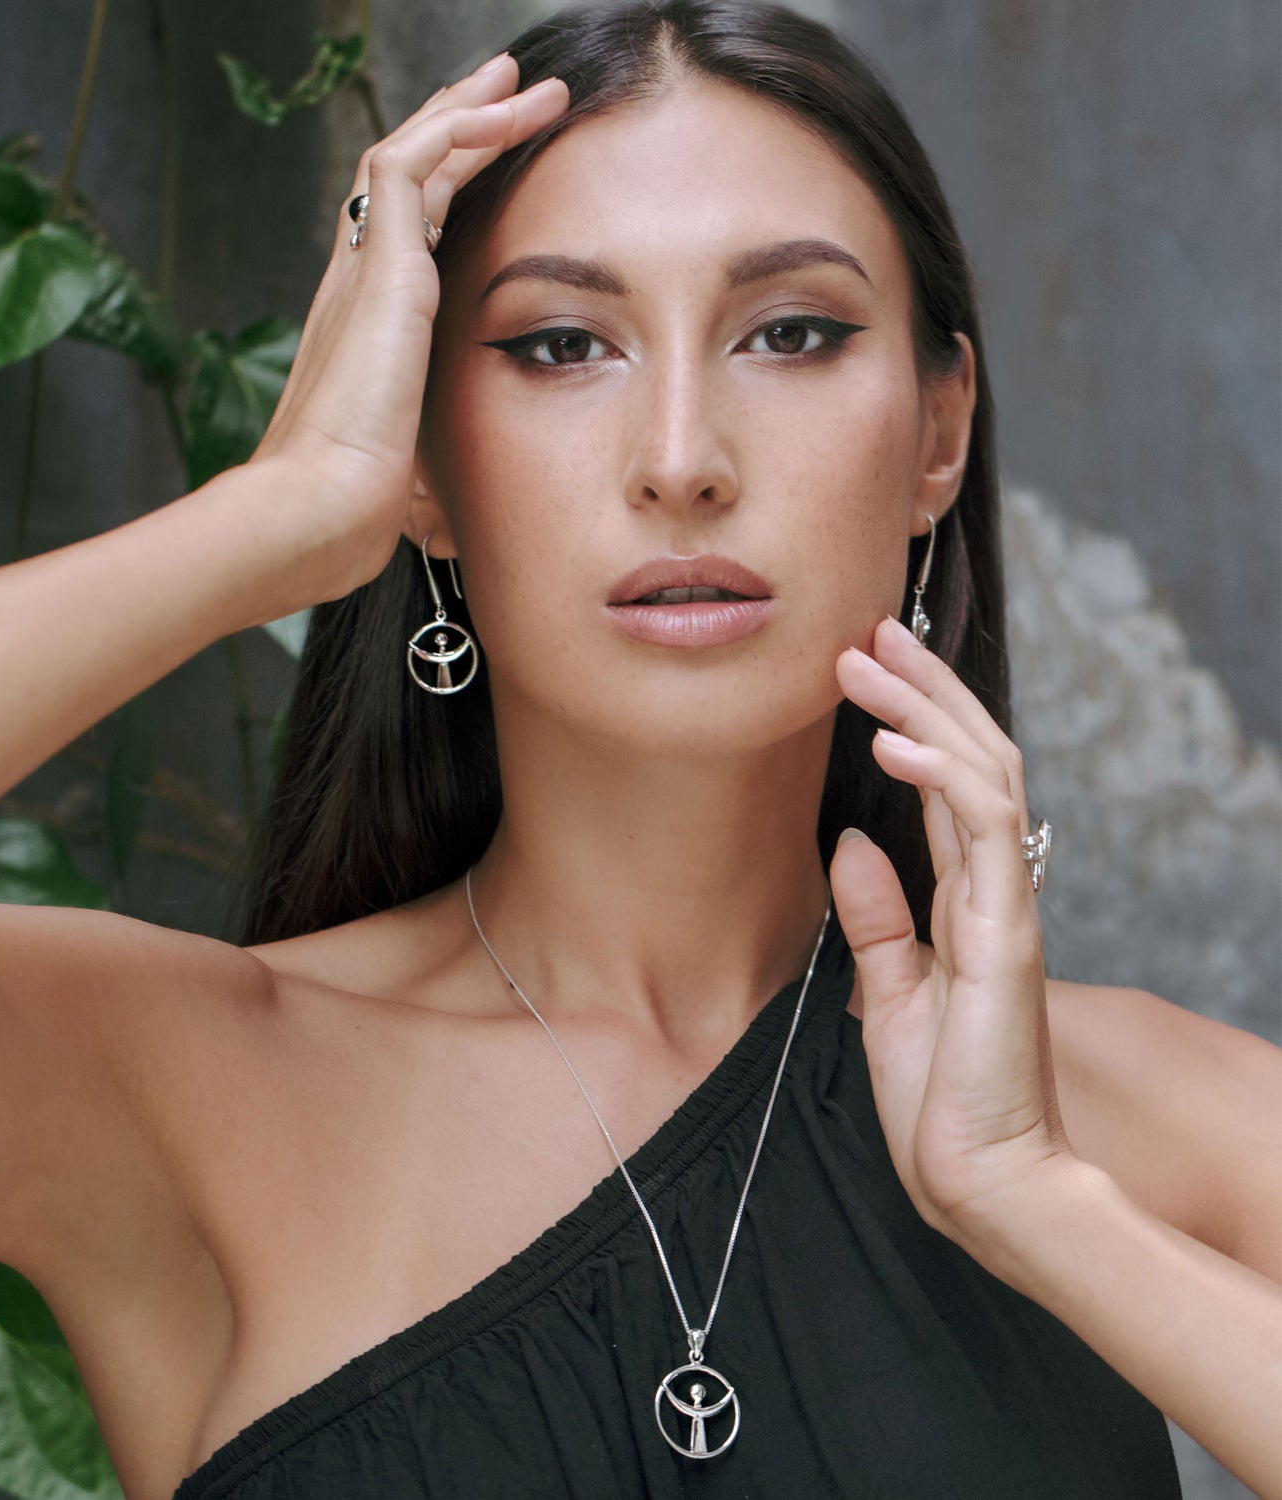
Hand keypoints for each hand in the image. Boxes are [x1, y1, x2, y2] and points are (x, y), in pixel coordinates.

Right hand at [246, 53, 568, 606]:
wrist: (312, 512)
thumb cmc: (349, 509)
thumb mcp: (399, 472)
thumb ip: (417, 461)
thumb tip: (444, 511)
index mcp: (362, 330)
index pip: (404, 234)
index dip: (447, 190)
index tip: (490, 161)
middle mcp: (354, 286)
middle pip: (404, 180)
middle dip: (457, 128)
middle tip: (506, 88)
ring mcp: (360, 273)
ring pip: (410, 156)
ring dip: (471, 113)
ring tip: (524, 83)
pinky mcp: (378, 270)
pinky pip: (411, 163)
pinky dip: (458, 130)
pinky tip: (505, 114)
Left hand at [828, 614, 1078, 1246]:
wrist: (977, 1178)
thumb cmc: (939, 1099)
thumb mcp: (888, 992)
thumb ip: (878, 917)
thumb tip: (851, 840)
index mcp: (962, 903)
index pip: (945, 786)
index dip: (911, 722)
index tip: (863, 670)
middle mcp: (991, 891)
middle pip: (971, 759)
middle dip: (922, 690)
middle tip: (869, 632)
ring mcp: (1005, 907)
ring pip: (983, 774)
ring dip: (925, 710)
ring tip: (868, 660)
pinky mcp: (1006, 936)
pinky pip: (980, 834)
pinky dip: (940, 780)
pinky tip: (893, 746)